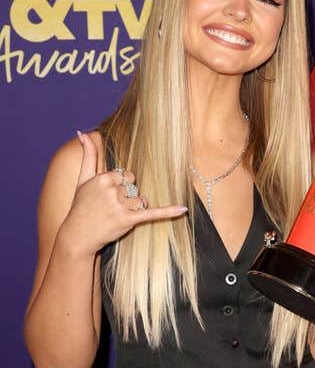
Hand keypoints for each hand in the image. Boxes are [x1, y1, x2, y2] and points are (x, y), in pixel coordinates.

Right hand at [58, 131, 187, 256]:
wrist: (78, 234)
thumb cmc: (81, 206)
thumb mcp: (82, 179)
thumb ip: (88, 155)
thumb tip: (82, 132)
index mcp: (103, 178)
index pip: (126, 176)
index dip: (121, 185)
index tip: (108, 195)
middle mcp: (112, 190)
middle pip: (134, 188)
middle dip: (126, 197)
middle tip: (109, 208)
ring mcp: (120, 206)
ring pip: (141, 201)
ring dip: (133, 209)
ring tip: (115, 216)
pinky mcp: (128, 220)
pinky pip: (152, 213)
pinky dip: (168, 212)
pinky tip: (183, 210)